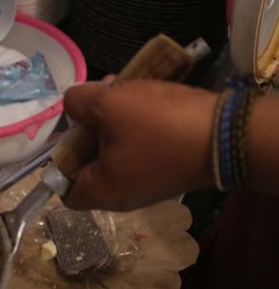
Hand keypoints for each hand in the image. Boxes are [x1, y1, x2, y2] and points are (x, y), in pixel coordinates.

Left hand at [61, 79, 218, 210]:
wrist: (228, 135)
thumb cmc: (158, 126)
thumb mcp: (107, 105)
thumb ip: (77, 103)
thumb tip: (72, 105)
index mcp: (101, 192)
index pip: (64, 190)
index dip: (59, 162)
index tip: (68, 134)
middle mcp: (122, 196)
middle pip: (89, 165)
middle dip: (88, 130)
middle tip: (94, 103)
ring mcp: (147, 185)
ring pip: (115, 152)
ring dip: (112, 122)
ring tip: (117, 92)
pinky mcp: (168, 170)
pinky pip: (139, 149)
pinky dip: (134, 127)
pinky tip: (140, 100)